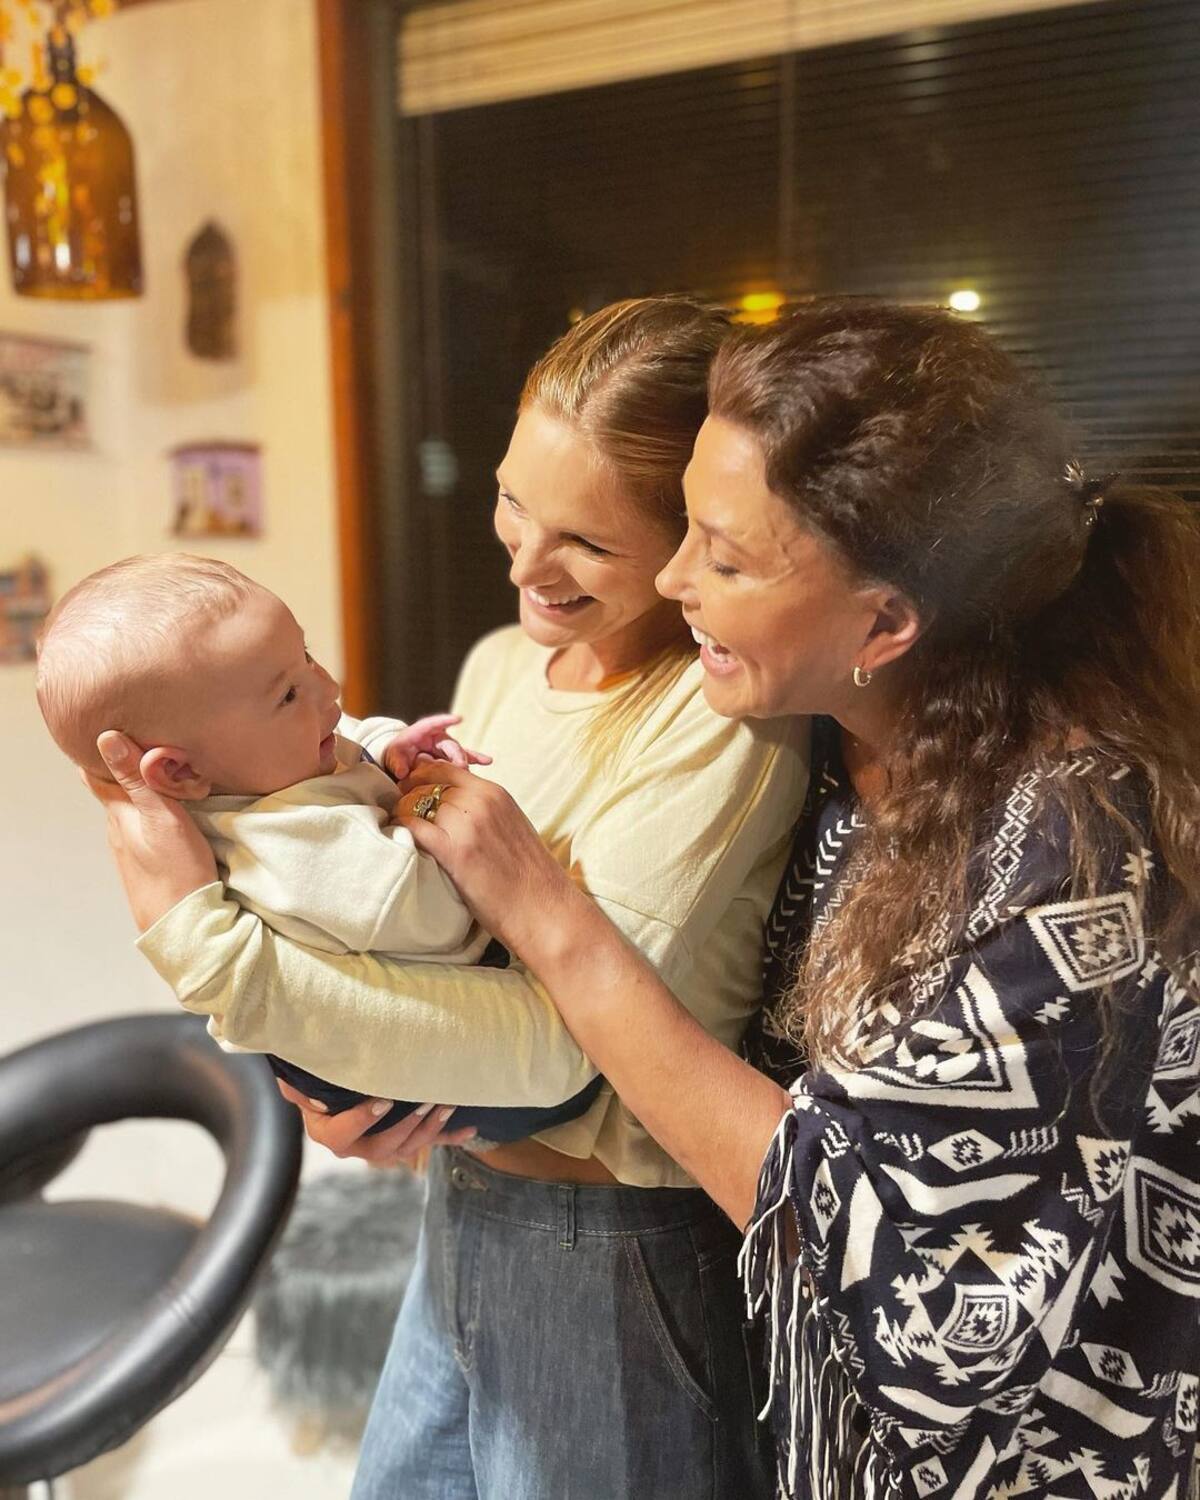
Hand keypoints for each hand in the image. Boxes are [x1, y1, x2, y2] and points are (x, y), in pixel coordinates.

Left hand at [83, 731, 218, 931]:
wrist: (184, 924)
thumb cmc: (177, 870)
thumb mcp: (162, 815)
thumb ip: (137, 779)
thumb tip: (105, 738)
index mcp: (119, 814)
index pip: (95, 774)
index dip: (99, 752)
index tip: (113, 731)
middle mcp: (117, 830)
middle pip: (113, 790)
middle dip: (123, 768)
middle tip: (144, 746)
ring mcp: (129, 850)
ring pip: (129, 810)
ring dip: (139, 792)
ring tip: (159, 774)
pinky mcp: (145, 864)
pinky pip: (142, 829)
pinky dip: (149, 813)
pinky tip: (166, 813)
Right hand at [275, 1080, 476, 1163]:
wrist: (330, 1087)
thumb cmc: (314, 1078)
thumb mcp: (297, 1080)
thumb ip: (298, 1086)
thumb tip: (309, 1091)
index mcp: (329, 1132)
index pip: (343, 1135)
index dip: (363, 1121)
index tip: (384, 1101)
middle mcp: (357, 1146)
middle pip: (382, 1149)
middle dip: (407, 1127)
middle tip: (426, 1102)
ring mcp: (382, 1144)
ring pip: (408, 1148)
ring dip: (430, 1129)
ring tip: (446, 1105)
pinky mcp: (404, 1138)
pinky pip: (428, 1142)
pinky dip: (450, 1135)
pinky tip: (471, 1129)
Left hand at [381, 714, 491, 780]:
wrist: (400, 759)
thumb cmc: (396, 753)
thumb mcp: (392, 755)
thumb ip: (396, 762)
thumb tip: (402, 772)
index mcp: (422, 731)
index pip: (433, 724)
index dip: (445, 721)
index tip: (458, 719)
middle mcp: (437, 738)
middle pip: (450, 744)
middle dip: (457, 755)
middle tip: (461, 766)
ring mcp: (445, 748)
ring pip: (459, 752)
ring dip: (468, 759)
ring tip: (479, 763)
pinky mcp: (449, 758)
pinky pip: (463, 759)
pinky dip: (474, 760)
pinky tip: (487, 761)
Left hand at [394, 762, 581, 954]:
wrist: (544, 908)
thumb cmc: (529, 875)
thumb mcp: (511, 826)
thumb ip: (484, 810)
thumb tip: (454, 807)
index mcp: (495, 793)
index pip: (445, 769)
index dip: (422, 778)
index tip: (411, 792)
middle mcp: (481, 802)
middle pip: (428, 784)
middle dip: (408, 795)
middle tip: (399, 811)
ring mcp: (467, 825)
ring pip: (418, 804)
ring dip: (403, 813)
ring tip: (399, 828)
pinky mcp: (454, 852)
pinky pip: (414, 827)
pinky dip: (401, 830)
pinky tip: (399, 839)